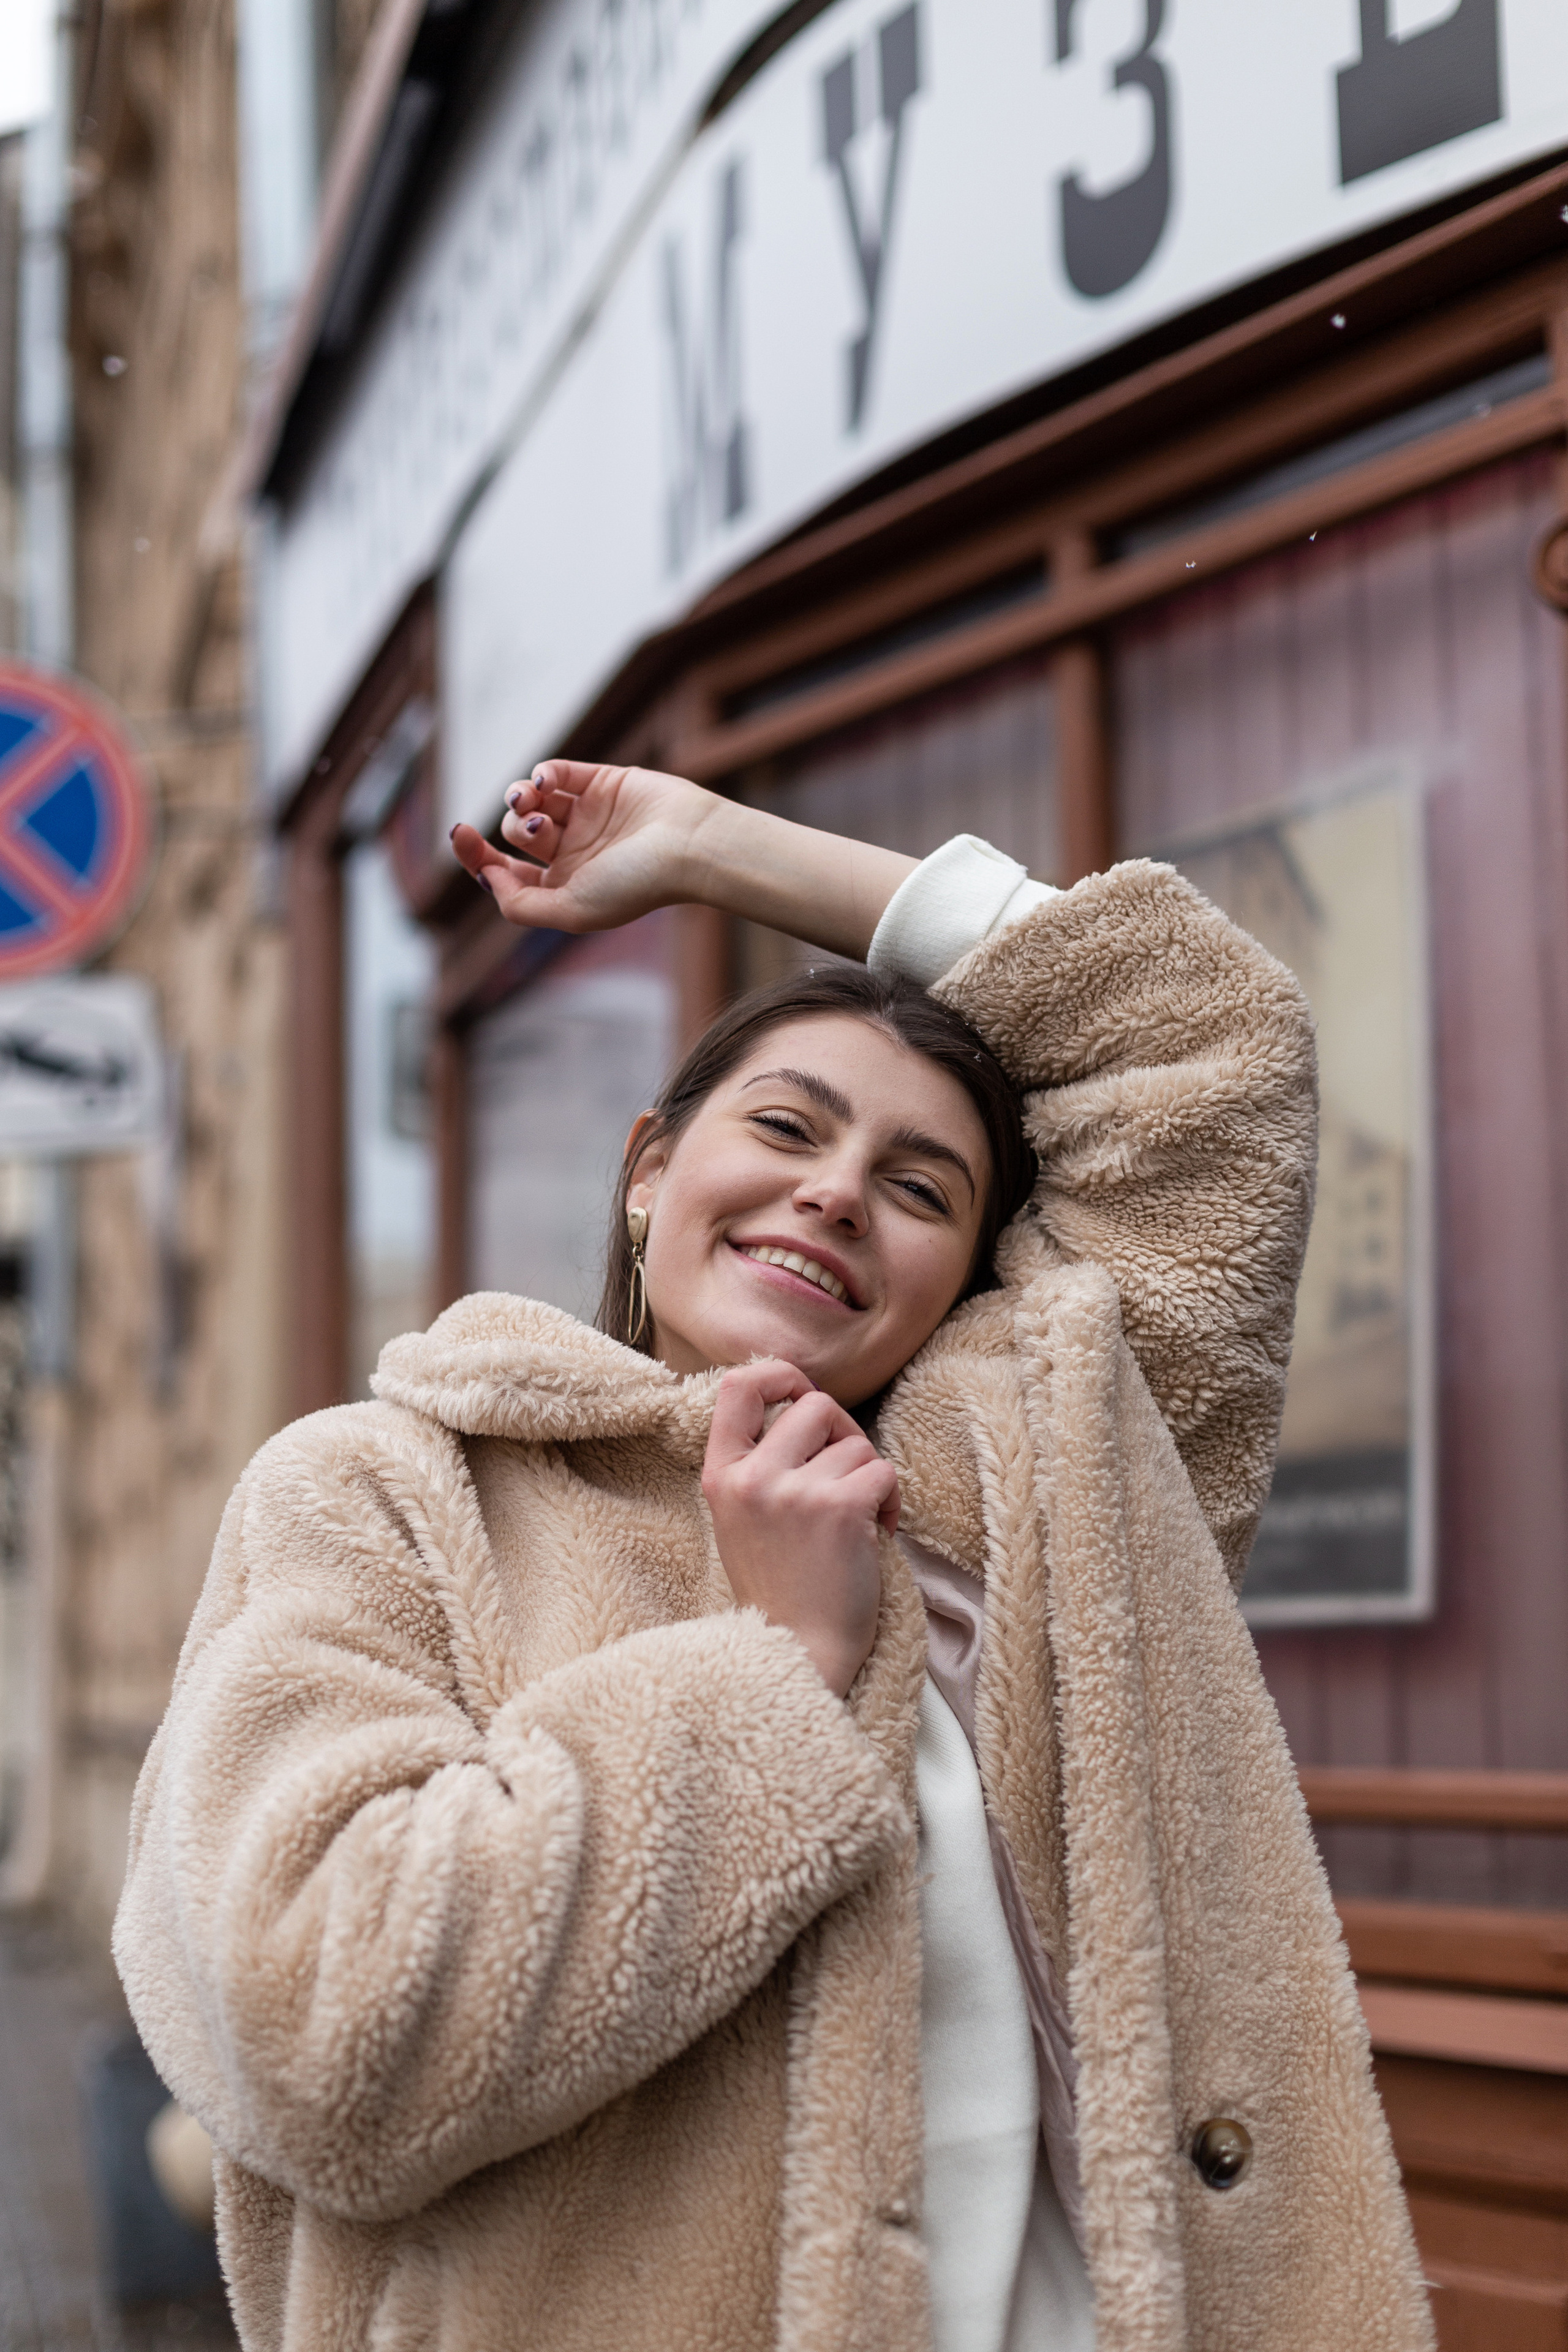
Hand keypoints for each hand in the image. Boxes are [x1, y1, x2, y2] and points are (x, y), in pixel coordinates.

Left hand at [450, 761, 713, 934]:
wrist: (689, 846)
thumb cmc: (636, 884)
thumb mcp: (571, 911)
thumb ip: (521, 905)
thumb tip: (485, 875)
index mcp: (565, 886)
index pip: (508, 871)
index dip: (478, 855)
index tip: (460, 835)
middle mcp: (573, 852)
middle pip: (516, 833)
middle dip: (516, 827)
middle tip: (541, 830)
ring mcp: (587, 815)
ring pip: (532, 801)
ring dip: (522, 798)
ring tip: (534, 800)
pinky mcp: (601, 781)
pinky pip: (556, 771)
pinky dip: (543, 773)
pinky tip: (548, 781)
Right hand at [702, 1361, 898, 1699]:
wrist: (796, 1655)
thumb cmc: (780, 1589)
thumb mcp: (742, 1518)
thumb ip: (760, 1463)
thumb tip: (802, 1402)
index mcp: (721, 1476)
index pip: (739, 1386)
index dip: (779, 1375)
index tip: (800, 1393)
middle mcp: (752, 1477)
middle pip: (814, 1405)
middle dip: (843, 1435)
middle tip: (846, 1479)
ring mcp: (795, 1492)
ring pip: (856, 1444)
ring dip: (868, 1478)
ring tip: (856, 1525)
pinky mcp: (840, 1508)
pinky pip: (884, 1473)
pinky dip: (891, 1503)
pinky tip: (875, 1537)